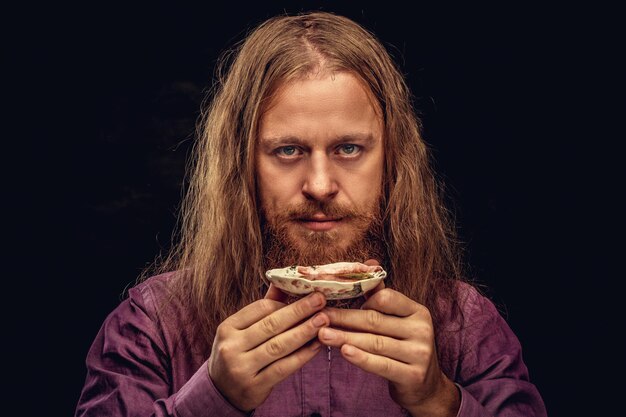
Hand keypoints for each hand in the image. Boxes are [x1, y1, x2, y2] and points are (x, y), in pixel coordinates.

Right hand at [208, 286, 328, 410]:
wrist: (221, 392)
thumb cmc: (237, 353)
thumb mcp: (242, 330)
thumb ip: (263, 307)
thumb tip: (283, 281)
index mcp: (227, 327)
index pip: (260, 309)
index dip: (285, 303)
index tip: (306, 297)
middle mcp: (231, 346)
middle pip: (271, 325)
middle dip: (298, 311)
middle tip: (320, 300)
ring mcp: (241, 368)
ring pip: (278, 346)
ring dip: (304, 331)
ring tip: (323, 320)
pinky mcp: (254, 386)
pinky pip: (283, 368)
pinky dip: (302, 356)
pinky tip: (317, 346)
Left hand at [318, 286, 459, 415]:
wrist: (426, 386)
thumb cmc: (404, 346)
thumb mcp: (398, 320)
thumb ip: (381, 295)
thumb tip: (370, 262)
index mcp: (417, 312)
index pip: (386, 298)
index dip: (361, 300)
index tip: (338, 303)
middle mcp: (421, 330)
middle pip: (375, 321)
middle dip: (344, 318)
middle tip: (319, 317)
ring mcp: (419, 353)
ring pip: (374, 342)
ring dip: (345, 337)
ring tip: (322, 334)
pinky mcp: (412, 375)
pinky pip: (381, 365)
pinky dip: (361, 358)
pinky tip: (344, 352)